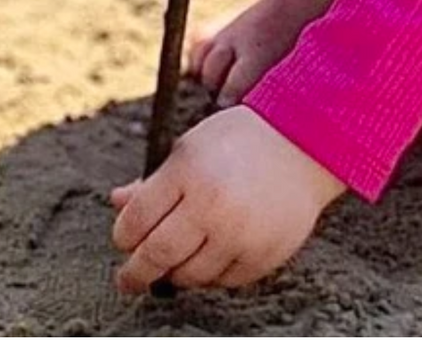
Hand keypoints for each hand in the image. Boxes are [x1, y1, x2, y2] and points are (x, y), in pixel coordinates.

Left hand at [109, 107, 344, 292]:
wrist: (304, 141)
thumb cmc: (240, 141)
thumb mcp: (192, 147)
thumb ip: (154, 181)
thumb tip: (116, 203)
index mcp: (187, 170)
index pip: (136, 220)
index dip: (123, 236)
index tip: (124, 241)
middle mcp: (211, 203)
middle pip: (157, 255)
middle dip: (136, 273)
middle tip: (129, 280)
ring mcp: (239, 232)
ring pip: (189, 275)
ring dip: (177, 272)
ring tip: (176, 262)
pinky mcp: (263, 254)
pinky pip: (224, 280)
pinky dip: (213, 273)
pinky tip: (214, 254)